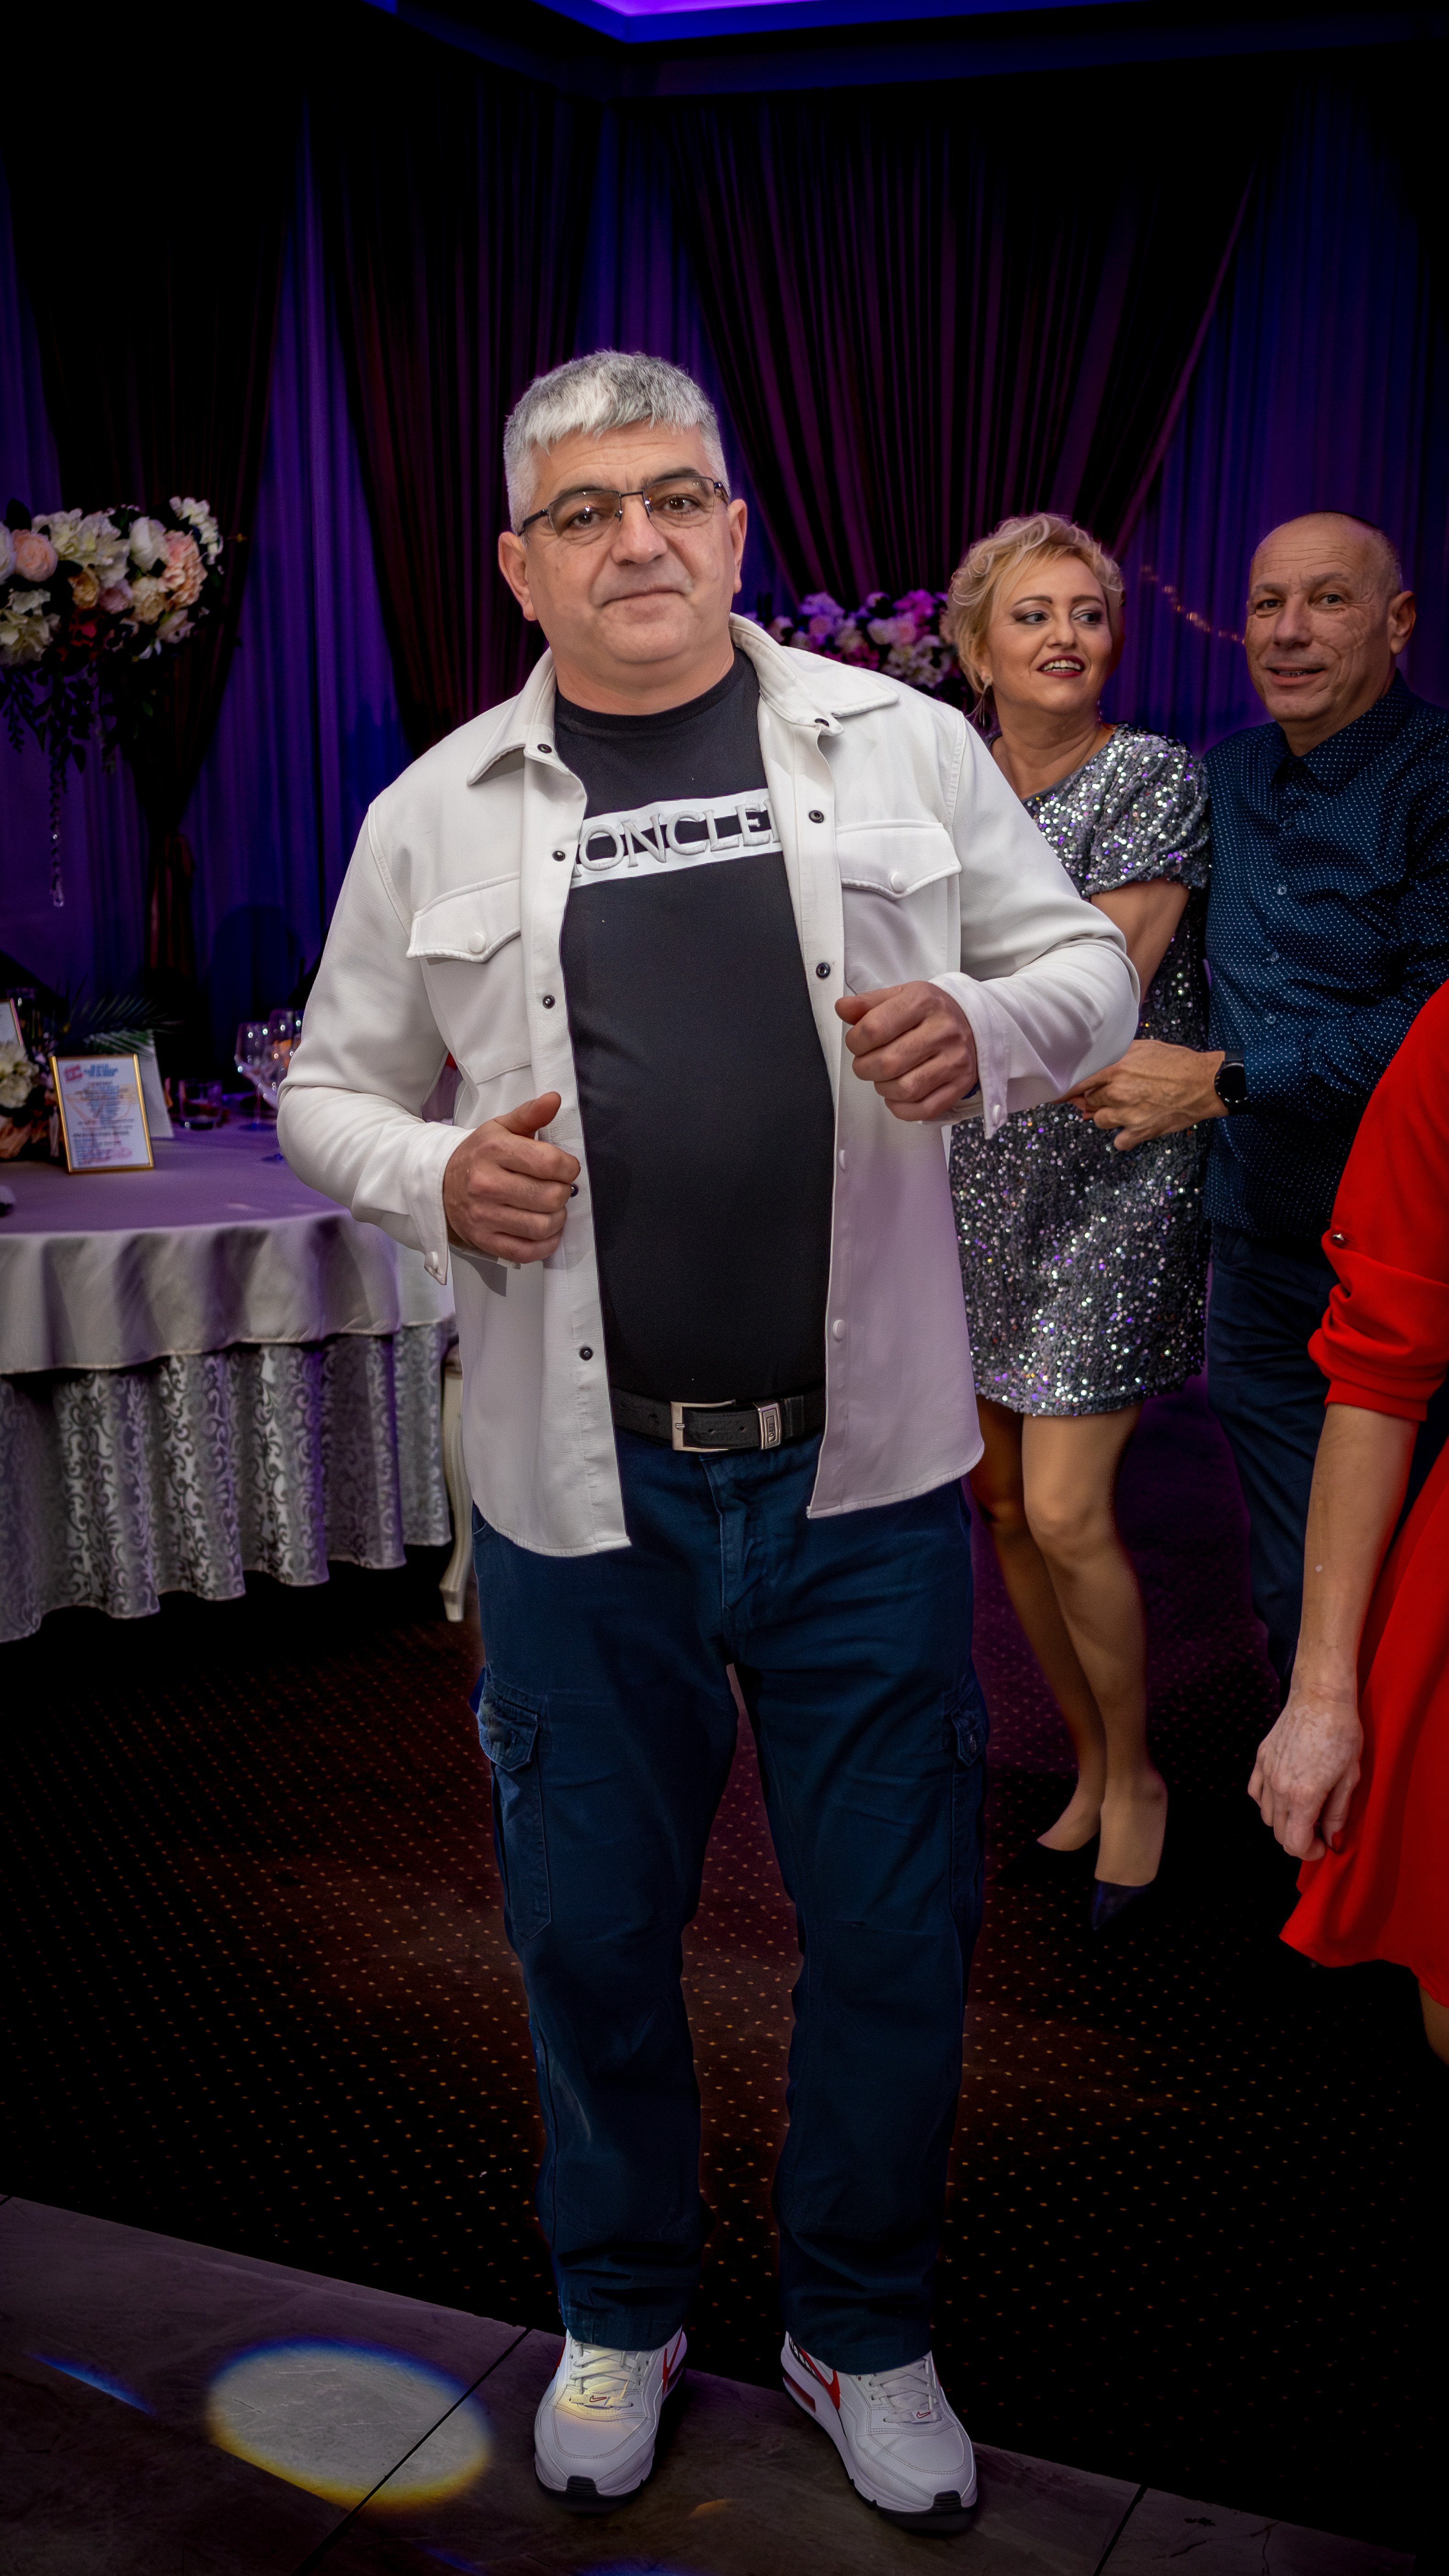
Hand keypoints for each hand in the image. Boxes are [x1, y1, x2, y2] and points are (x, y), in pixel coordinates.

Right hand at [442, 1092, 579, 1263]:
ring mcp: (483, 1216)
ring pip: (543, 1226)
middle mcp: (486, 1184)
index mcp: (494, 1151)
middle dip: (563, 1192)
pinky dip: (545, 1244)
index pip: (550, 1163)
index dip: (569, 1167)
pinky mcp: (484, 1241)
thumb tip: (554, 1100)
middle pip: (550, 1197)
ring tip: (551, 1208)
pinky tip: (545, 1230)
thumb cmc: (478, 1156)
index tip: (565, 1168)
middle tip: (556, 1188)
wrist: (440, 1184)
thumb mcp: (500, 1128)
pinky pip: (528, 1251)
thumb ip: (530, 1114)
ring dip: (557, 1219)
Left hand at [836, 982, 978, 1120]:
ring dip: (883, 1089)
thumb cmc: (931, 1011)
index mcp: (923, 1003)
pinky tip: (896, 1096)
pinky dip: (901, 1108)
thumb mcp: (900, 996)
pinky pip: (924, 1109)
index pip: (874, 1029)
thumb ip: (868, 1004)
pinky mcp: (960, 1084)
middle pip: (887, 1063)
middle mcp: (942, 1031)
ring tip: (883, 1078)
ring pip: (905, 1089)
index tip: (857, 1043)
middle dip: (865, 1069)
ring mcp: (954, 1060)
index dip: (855, 1042)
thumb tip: (843, 1009)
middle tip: (865, 1064)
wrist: (972, 1021)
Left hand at [1066, 1038, 1226, 1150]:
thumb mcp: (1143, 1048)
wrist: (1206, 1083)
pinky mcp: (1140, 1132)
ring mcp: (1128, 1114)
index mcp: (1116, 1069)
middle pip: (1089, 1102)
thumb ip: (1116, 1056)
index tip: (1052, 1096)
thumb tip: (1097, 1065)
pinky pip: (1119, 1141)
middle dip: (1097, 1099)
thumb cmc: (1177, 1063)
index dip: (1062, 1091)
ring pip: (1100, 1121)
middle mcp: (1118, 1092)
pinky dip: (1124, 1136)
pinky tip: (1134, 1125)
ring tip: (1128, 1106)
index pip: (1076, 1083)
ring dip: (1109, 1116)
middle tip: (1116, 1093)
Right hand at [1248, 1676, 1362, 1860]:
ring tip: (1303, 1811)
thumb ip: (1337, 1813)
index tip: (1323, 1846)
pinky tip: (1283, 1794)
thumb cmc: (1341, 1734)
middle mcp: (1279, 1788)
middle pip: (1278, 1833)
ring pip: (1266, 1815)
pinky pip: (1255, 1793)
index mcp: (1303, 1796)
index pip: (1293, 1844)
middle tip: (1318, 1830)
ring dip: (1284, 1822)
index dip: (1310, 1853)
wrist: (1321, 1698)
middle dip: (1299, 1839)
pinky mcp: (1261, 1759)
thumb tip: (1331, 1839)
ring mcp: (1266, 1772)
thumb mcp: (1350, 1778)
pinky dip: (1267, 1802)